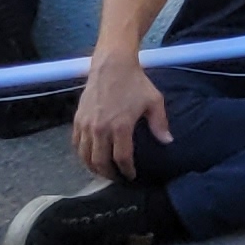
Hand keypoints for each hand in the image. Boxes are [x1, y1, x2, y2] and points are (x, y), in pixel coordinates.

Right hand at [74, 57, 170, 182]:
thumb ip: (160, 123)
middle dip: (108, 174)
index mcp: (120, 126)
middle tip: (116, 178)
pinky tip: (90, 157)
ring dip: (93, 167)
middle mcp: (100, 129)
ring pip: (85, 156)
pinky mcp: (77, 120)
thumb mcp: (154, 101)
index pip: (122, 158)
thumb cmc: (136, 83)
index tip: (131, 176)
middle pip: (100, 162)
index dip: (127, 171)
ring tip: (102, 171)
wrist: (112, 66)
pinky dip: (82, 155)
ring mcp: (86, 125)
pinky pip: (76, 144)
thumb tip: (167, 142)